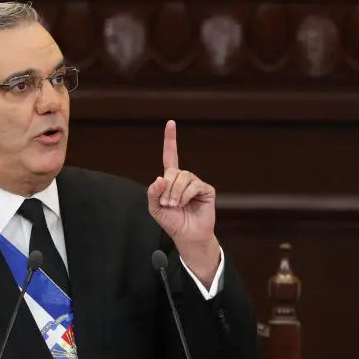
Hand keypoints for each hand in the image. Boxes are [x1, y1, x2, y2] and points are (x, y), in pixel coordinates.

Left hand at [147, 120, 220, 283]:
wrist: (187, 235)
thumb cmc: (172, 221)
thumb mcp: (155, 208)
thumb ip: (152, 193)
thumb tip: (159, 178)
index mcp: (171, 179)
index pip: (170, 155)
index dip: (170, 140)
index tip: (171, 123)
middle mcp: (184, 178)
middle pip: (172, 172)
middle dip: (166, 189)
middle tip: (167, 203)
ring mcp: (196, 183)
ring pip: (183, 178)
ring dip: (175, 193)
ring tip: (174, 205)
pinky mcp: (206, 190)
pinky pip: (194, 185)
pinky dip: (185, 195)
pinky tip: (185, 203)